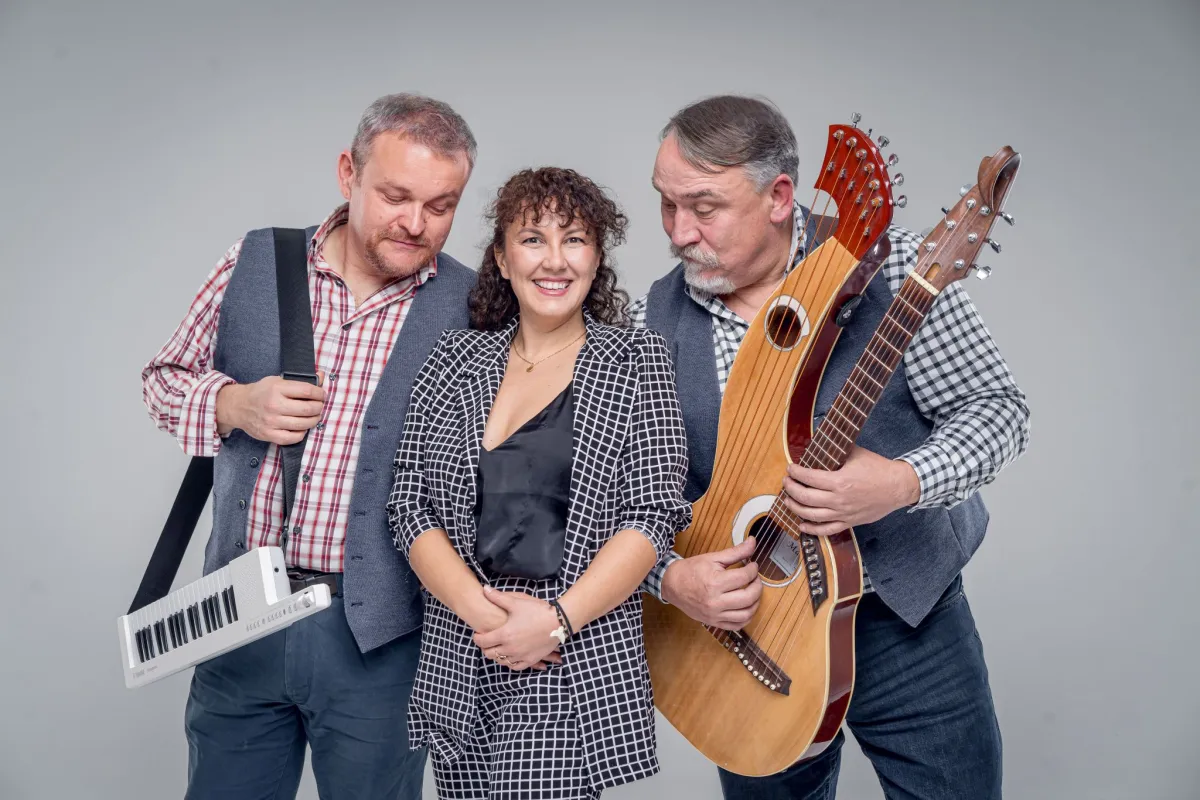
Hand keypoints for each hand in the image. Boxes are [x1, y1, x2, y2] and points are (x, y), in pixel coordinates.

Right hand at [216, 373, 325, 444]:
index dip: (319, 393)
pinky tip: (302, 427)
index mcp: (277, 389)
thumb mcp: (278, 380)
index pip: (307, 391)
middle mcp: (274, 405)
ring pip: (303, 424)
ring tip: (314, 416)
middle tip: (320, 406)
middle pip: (308, 409)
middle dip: (319, 407)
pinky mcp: (269, 434)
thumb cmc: (261, 392)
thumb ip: (300, 380)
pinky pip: (293, 438)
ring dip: (314, 420)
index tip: (322, 395)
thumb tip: (322, 376)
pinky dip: (301, 433)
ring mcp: (271, 421)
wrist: (239, 406)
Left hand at [473, 588, 562, 670]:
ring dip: (496, 655)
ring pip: (501, 661)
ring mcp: (520, 656)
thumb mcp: (516, 602)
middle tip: (486, 641)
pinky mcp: (530, 660)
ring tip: (496, 648)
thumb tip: (484, 588)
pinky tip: (509, 656)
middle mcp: (510, 648)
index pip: (482, 641)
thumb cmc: (537, 610)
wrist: (558, 622)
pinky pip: (515, 666)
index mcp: (504, 634)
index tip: (478, 634)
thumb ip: (498, 597)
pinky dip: (509, 662)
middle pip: (489, 653)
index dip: (477, 638)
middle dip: (485, 647)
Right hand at [660, 538, 761, 629]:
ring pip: (746, 614)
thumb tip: (753, 542)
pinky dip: (747, 617)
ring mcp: (715, 615)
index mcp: (715, 583)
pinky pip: (737, 626)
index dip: (753, 569)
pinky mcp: (714, 622)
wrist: (672, 585)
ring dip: (756, 602)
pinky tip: (746, 607)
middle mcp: (715, 602)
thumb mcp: (712, 558)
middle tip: (755, 578)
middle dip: (758, 586)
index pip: (744, 577)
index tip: (753, 565)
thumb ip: (736, 552)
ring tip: (753, 592)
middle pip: (749, 597)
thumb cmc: (691, 570)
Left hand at [782, 445, 920, 535]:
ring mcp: (843, 513)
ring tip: (787, 499)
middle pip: (805, 497)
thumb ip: (835, 451)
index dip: (796, 472)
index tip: (790, 468)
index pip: (809, 478)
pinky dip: (811, 529)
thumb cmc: (878, 468)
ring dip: (795, 507)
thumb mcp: (855, 453)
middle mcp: (839, 500)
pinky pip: (826, 530)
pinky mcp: (849, 522)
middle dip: (791, 488)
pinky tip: (801, 524)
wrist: (898, 487)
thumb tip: (818, 445)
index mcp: (839, 481)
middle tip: (786, 481)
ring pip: (811, 515)